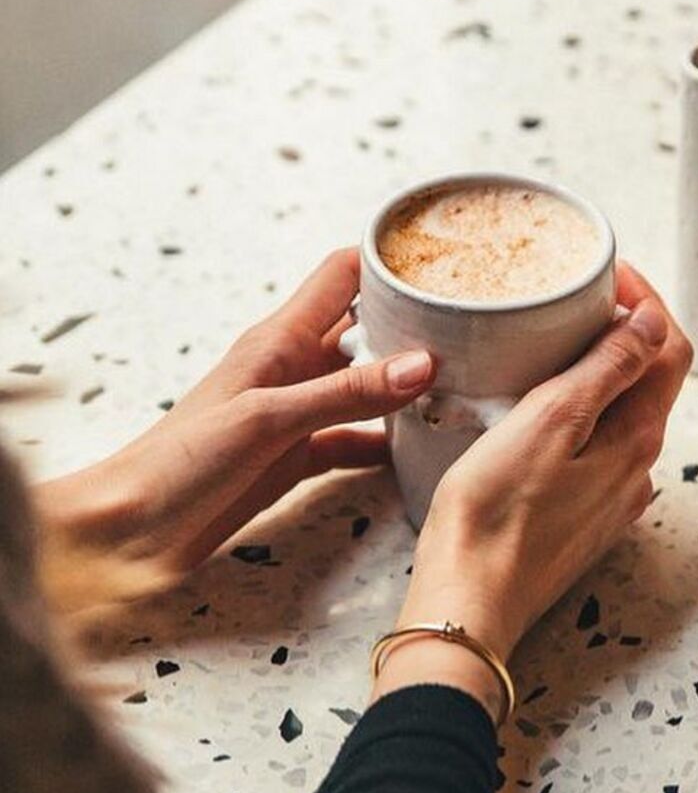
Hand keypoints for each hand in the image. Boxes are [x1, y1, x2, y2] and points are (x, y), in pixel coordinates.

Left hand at [34, 249, 436, 609]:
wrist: (130, 532)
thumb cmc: (178, 463)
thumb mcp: (269, 419)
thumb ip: (346, 392)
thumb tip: (421, 365)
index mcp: (280, 340)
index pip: (343, 274)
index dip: (388, 260)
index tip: (440, 259)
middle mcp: (293, 368)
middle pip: (365, 327)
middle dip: (414, 323)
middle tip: (472, 327)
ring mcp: (296, 413)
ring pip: (365, 384)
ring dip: (404, 384)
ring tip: (462, 383)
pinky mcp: (295, 457)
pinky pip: (353, 439)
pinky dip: (384, 442)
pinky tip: (416, 449)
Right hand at [372, 263, 691, 719]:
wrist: (466, 604)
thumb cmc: (494, 515)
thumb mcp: (551, 422)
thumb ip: (608, 369)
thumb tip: (653, 320)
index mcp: (637, 438)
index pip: (670, 348)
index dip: (647, 300)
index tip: (607, 273)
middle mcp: (636, 468)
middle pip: (650, 379)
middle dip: (624, 330)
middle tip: (578, 297)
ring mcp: (611, 496)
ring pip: (622, 413)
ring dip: (601, 371)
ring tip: (554, 344)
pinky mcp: (580, 515)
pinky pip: (596, 447)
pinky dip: (581, 413)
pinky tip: (540, 410)